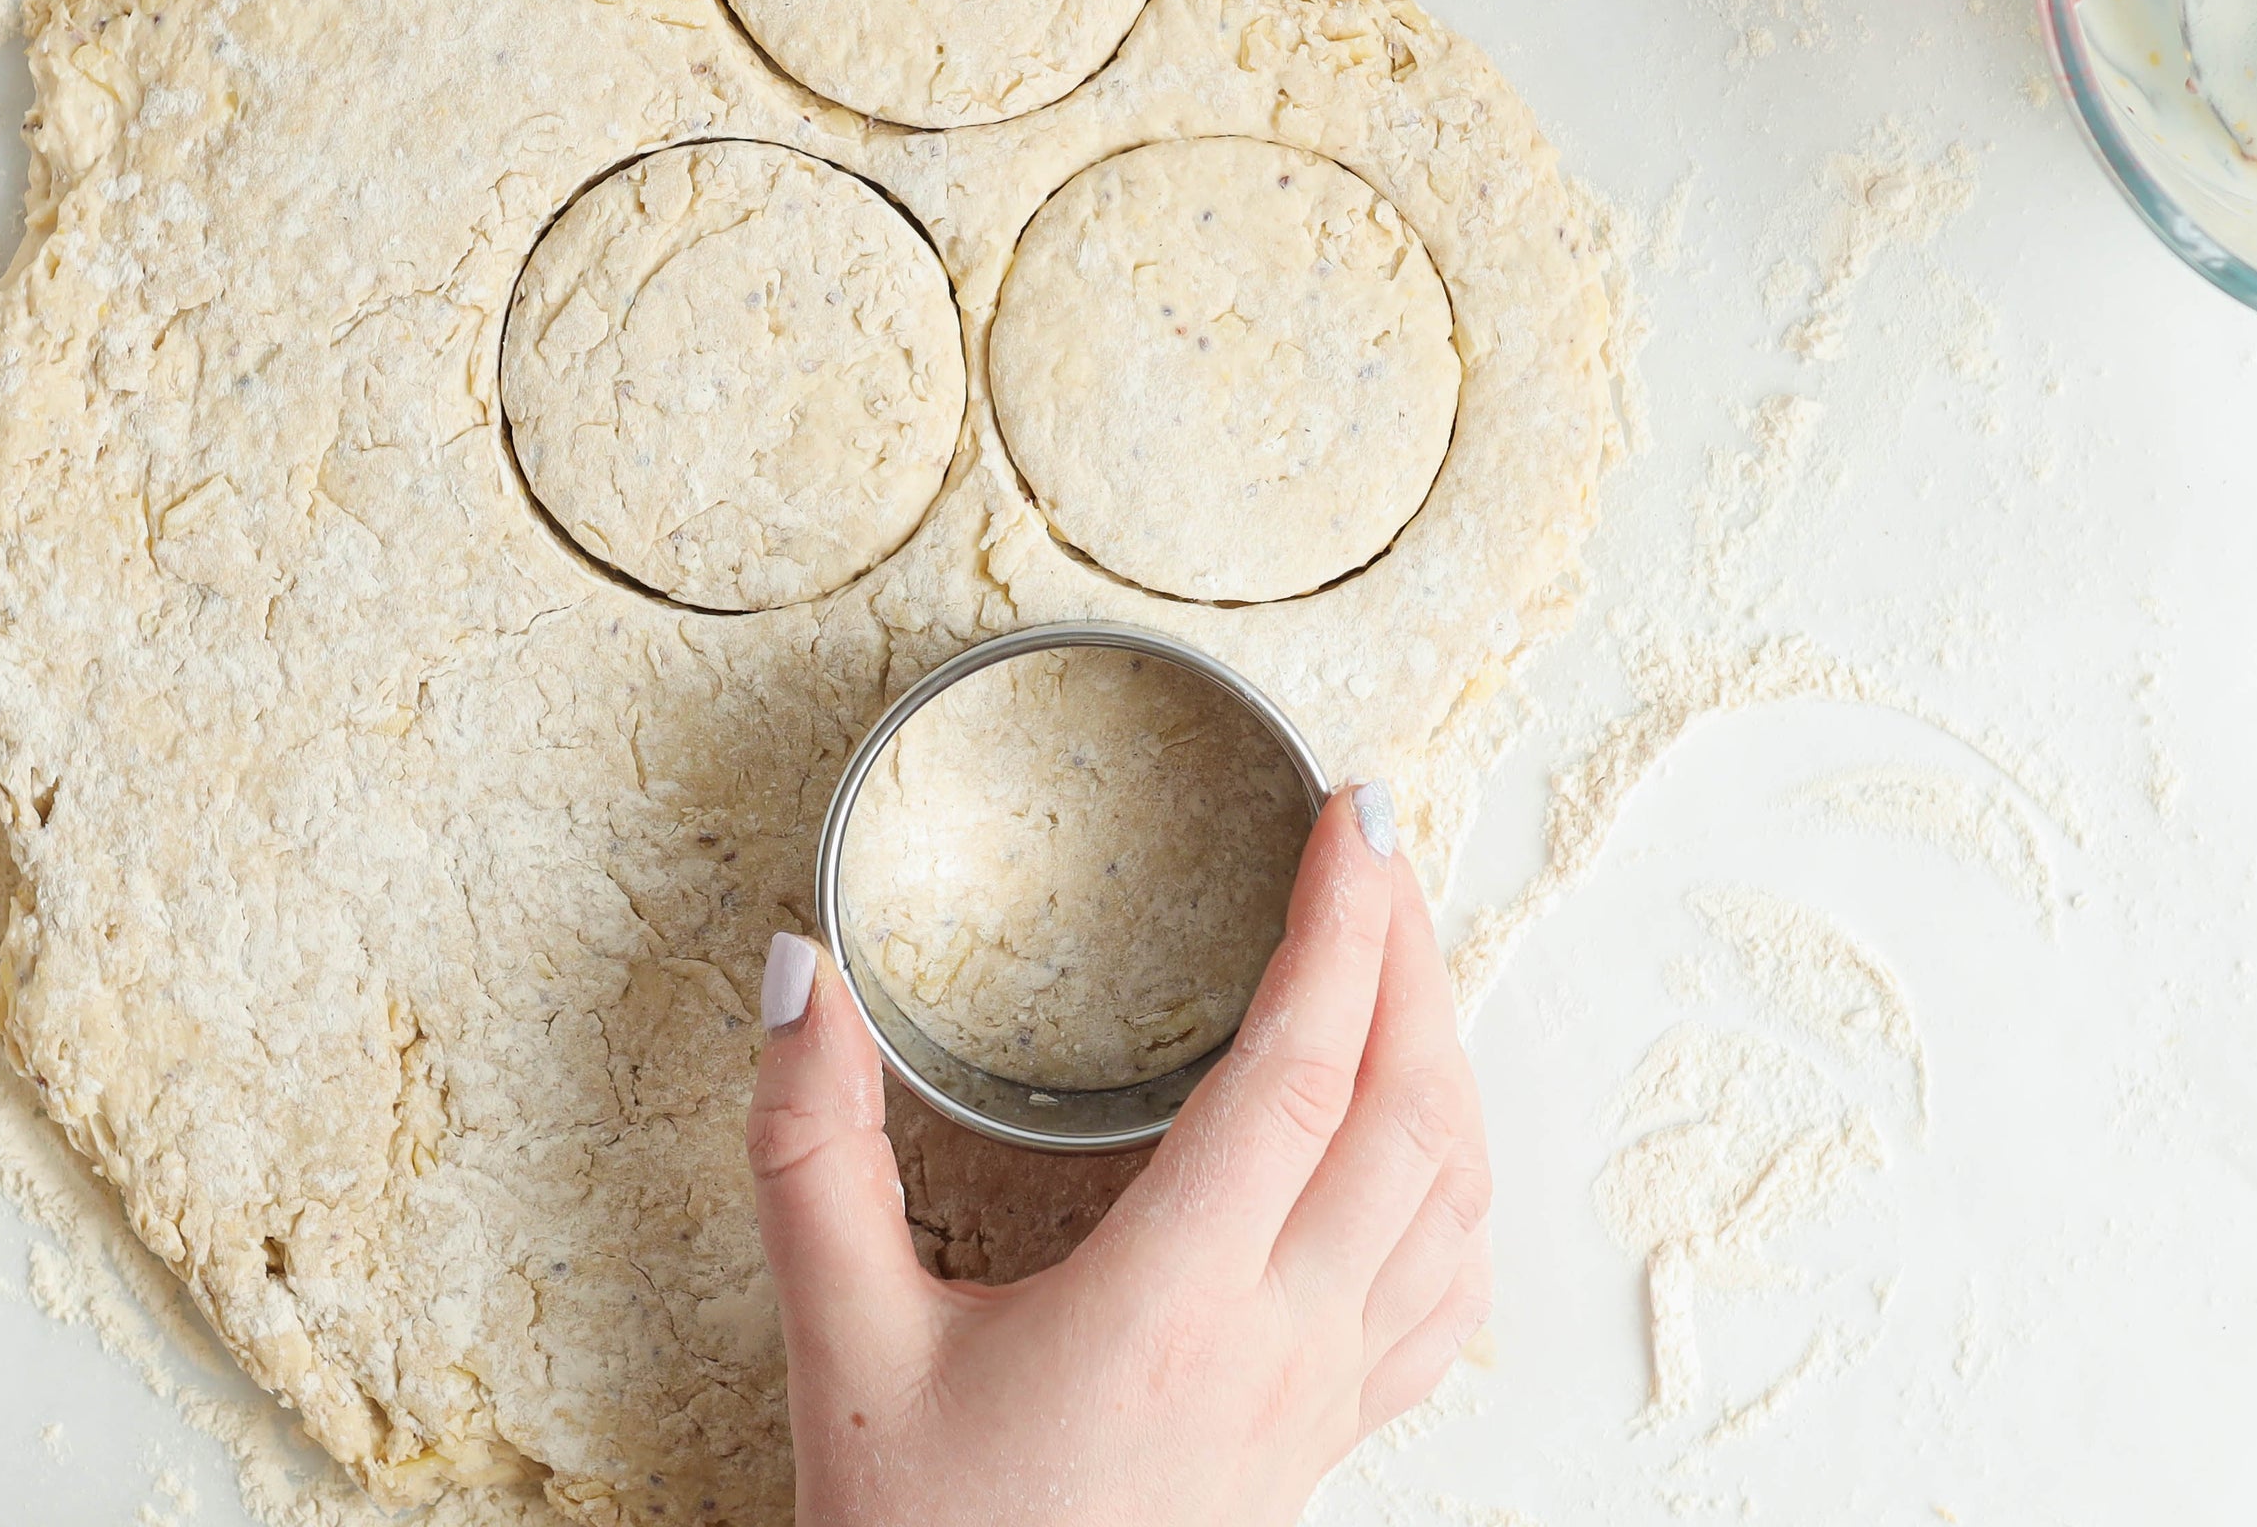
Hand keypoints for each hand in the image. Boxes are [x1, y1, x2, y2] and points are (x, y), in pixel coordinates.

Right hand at [748, 780, 1490, 1524]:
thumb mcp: (838, 1338)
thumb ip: (809, 1149)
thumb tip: (802, 979)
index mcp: (1170, 1303)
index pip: (1301, 1072)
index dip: (1342, 924)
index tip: (1352, 814)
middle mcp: (1277, 1345)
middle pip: (1414, 1113)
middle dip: (1412, 954)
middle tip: (1375, 846)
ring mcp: (1322, 1400)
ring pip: (1454, 1200)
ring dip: (1446, 1056)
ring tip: (1399, 958)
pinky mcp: (1326, 1442)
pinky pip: (1446, 1295)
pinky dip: (1455, 1183)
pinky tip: (1417, 1143)